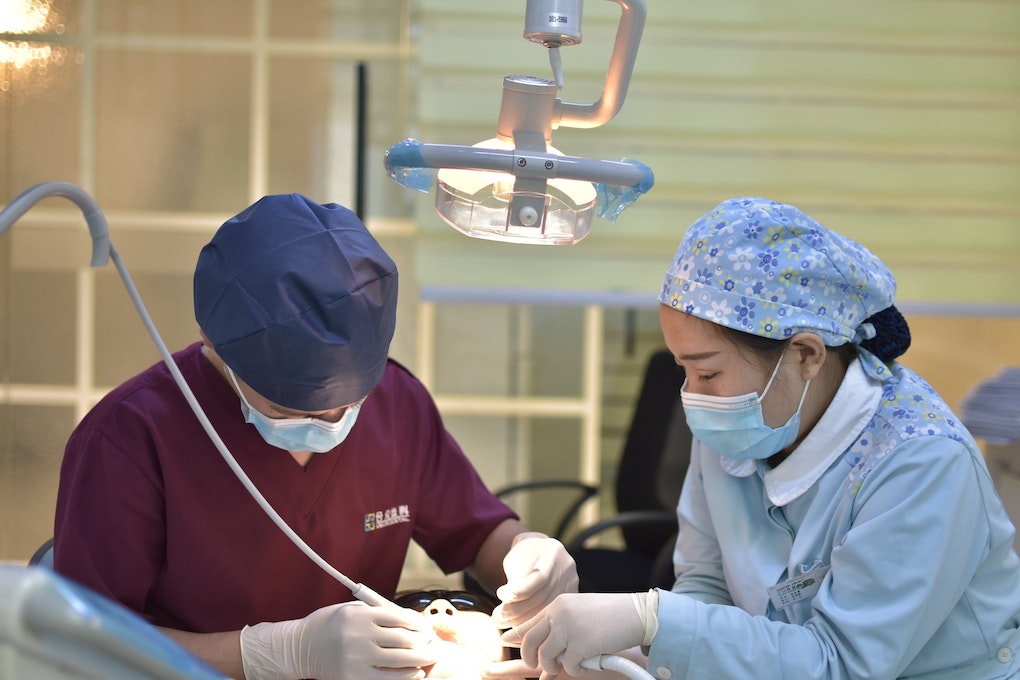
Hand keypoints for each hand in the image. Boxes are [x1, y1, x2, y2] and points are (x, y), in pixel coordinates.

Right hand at [240, 601, 437, 679]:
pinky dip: (405, 677)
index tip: (426, 627)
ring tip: (429, 659)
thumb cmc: (330, 625)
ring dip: (420, 660)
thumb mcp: (352, 609)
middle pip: (404, 640)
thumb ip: (379, 613)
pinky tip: (415, 673)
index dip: (418, 623)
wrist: (300, 648)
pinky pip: (387, 679)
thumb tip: (411, 621)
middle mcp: (360, 635)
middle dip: (424, 643)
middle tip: (433, 644)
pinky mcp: (353, 677)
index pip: (400, 617)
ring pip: (400, 661)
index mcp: (360, 614)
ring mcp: (356, 658)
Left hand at [492, 532, 578, 626]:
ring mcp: (572, 582)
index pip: (539, 578)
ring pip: (546, 608)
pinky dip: (531, 622)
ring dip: (521, 620)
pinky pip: (551, 613)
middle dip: (516, 609)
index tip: (500, 596)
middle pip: (543, 596)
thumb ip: (514, 579)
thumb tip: (507, 602)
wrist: (538, 553)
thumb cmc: (521, 556)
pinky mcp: (571, 596)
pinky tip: (514, 627)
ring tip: (500, 623)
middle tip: (495, 617)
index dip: (520, 591)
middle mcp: (567, 567)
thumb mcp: (515, 559)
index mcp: (553, 552)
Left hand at [500, 593, 644, 677]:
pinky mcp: (580, 644)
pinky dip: (577, 669)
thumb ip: (558, 627)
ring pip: (546, 658)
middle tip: (537, 668)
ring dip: (555, 667)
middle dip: (530, 659)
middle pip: (529, 642)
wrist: (637, 613)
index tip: (504, 641)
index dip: (514, 635)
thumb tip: (540, 651)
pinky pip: (568, 666)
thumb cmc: (610, 615)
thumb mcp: (579, 614)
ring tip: (569, 664)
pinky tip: (588, 662)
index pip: (528, 623)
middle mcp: (558, 613)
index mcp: (557, 604)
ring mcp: (568, 628)